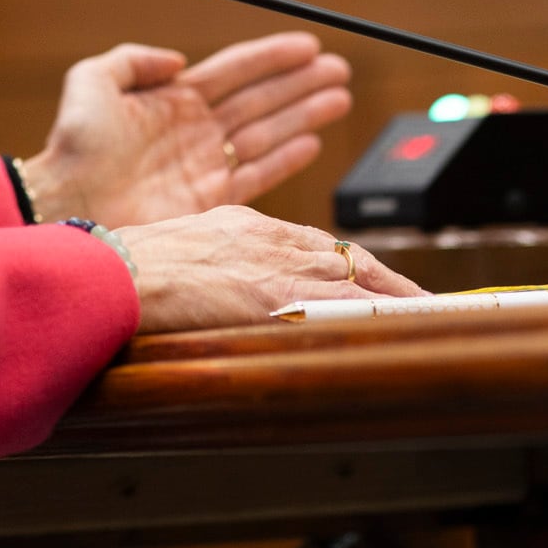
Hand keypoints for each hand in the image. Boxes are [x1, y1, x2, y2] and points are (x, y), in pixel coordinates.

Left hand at [21, 31, 352, 227]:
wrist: (68, 205)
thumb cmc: (73, 147)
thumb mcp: (91, 81)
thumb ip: (133, 60)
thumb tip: (179, 60)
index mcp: (173, 99)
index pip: (235, 70)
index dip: (272, 56)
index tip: (308, 44)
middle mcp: (195, 129)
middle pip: (261, 98)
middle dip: (301, 83)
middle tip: (338, 69)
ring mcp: (206, 164)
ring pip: (268, 132)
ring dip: (305, 114)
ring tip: (339, 97)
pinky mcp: (210, 201)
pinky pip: (259, 174)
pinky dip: (287, 158)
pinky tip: (312, 142)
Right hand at [119, 205, 421, 332]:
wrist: (113, 274)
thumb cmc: (131, 270)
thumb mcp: (183, 253)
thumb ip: (216, 265)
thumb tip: (229, 291)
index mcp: (244, 224)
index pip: (316, 244)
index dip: (354, 264)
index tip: (379, 279)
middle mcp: (268, 238)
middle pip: (348, 257)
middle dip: (392, 281)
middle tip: (428, 301)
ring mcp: (273, 265)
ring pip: (354, 277)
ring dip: (399, 298)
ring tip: (434, 314)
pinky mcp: (273, 294)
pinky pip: (340, 302)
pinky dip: (379, 311)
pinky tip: (403, 323)